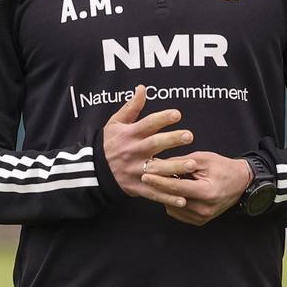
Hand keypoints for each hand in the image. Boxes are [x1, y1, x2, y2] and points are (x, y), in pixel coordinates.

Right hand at [100, 86, 195, 203]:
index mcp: (129, 135)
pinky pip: (154, 193)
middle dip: (172, 140)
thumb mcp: (115, 123)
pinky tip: (184, 197)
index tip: (177, 114)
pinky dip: (168, 197)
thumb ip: (131, 107)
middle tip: (189, 135)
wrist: (93, 171)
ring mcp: (135, 171)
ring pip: (157, 170)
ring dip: (175, 168)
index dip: (162, 118)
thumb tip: (142, 88)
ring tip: (192, 165)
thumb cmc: (109, 143)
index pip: (147, 124)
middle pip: (154, 145)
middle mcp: (133, 152)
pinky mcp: (137, 187)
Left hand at [142, 151, 252, 225]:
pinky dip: (173, 202)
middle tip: (147, 176)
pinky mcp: (200, 221)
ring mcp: (202, 218)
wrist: (240, 182)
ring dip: (166, 195)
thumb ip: (180, 163)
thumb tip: (158, 164)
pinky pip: (178, 213)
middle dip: (159, 187)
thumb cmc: (223, 167)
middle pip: (173, 199)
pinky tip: (174, 191)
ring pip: (173, 207)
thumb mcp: (203, 159)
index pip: (176, 188)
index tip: (145, 174)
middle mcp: (204, 209)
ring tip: (164, 181)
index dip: (159, 180)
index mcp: (206, 193)